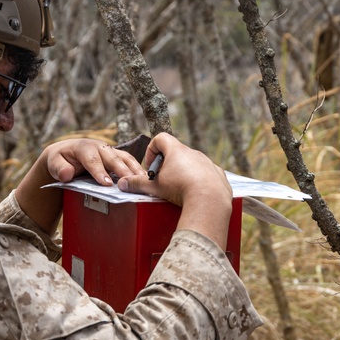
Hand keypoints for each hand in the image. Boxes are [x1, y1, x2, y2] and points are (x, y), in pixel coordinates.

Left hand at [15, 138, 144, 234]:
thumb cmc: (60, 160)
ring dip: (135, 170)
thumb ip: (59, 168)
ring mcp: (110, 150)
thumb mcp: (54, 163)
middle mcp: (100, 147)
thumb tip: (66, 174)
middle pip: (113, 158)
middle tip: (130, 183)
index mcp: (84, 147)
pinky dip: (138, 170)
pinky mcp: (117, 156)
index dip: (100, 172)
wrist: (65, 153)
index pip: (92, 160)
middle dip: (122, 171)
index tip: (106, 184)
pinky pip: (129, 161)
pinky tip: (146, 181)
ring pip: (125, 158)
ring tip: (144, 182)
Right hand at [117, 133, 232, 246]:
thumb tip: (122, 183)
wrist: (209, 200)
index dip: (152, 150)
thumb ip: (137, 184)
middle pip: (176, 153)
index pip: (160, 138)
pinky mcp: (218, 174)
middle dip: (166, 166)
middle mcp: (193, 152)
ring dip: (183, 173)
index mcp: (176, 150)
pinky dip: (199, 181)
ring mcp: (207, 162)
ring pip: (192, 163)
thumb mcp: (155, 186)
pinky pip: (206, 174)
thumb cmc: (180, 189)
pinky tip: (195, 194)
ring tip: (179, 190)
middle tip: (162, 181)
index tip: (150, 167)